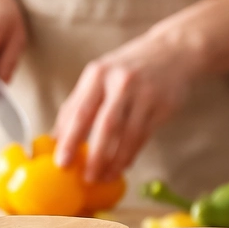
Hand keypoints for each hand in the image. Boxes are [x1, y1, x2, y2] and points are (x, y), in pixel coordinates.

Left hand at [53, 25, 202, 183]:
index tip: (62, 162)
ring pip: (127, 135)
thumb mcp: (99, 76)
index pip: (79, 111)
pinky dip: (130, 154)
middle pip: (105, 125)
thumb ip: (78, 104)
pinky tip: (121, 166)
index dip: (69, 139)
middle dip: (93, 155)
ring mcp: (144, 93)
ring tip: (103, 177)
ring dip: (114, 161)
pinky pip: (143, 136)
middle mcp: (121, 82)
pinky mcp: (163, 105)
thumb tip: (55, 138)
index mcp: (98, 74)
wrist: (172, 50)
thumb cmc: (127, 68)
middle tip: (85, 177)